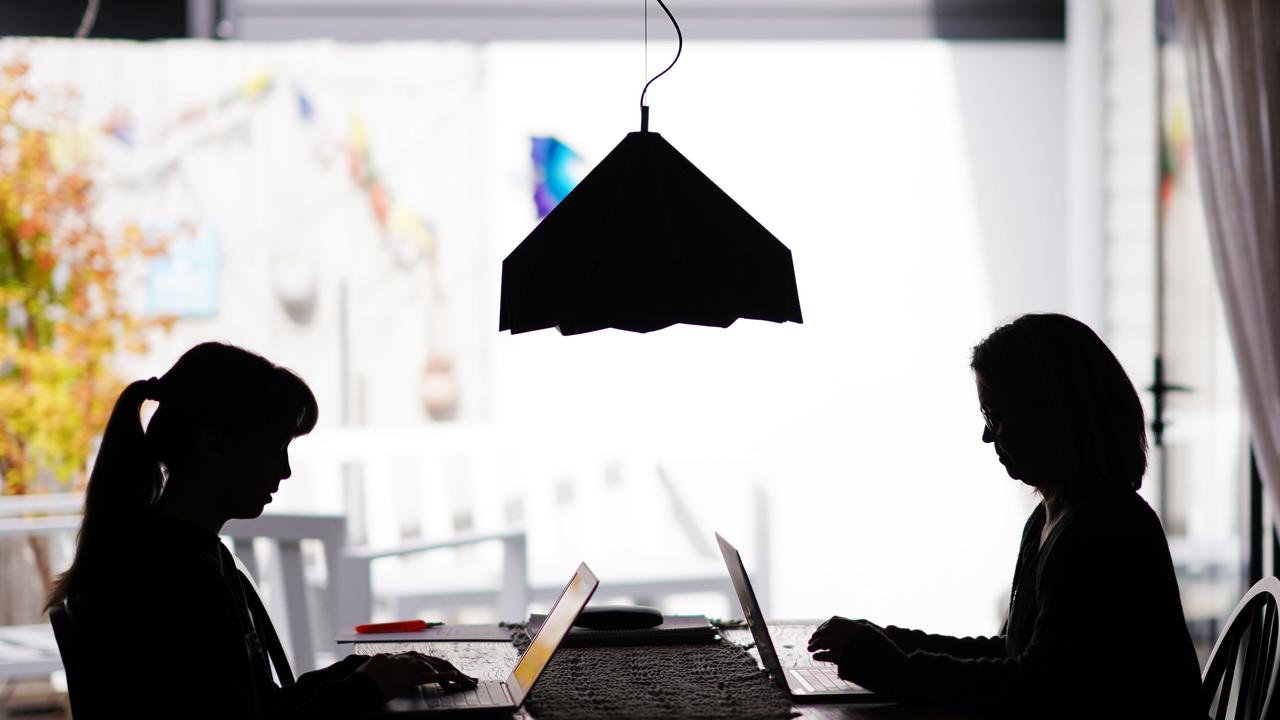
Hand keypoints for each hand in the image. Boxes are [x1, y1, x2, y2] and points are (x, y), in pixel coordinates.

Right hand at [357, 652, 477, 698]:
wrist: (357, 684)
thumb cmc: (367, 678)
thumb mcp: (381, 668)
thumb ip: (392, 665)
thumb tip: (396, 666)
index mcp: (405, 655)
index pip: (431, 661)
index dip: (446, 668)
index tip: (458, 675)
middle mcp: (409, 657)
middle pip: (438, 662)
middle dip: (456, 671)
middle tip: (469, 679)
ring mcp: (409, 666)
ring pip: (438, 667)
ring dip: (454, 675)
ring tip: (466, 682)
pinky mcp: (408, 677)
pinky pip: (430, 676)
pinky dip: (444, 677)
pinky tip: (454, 679)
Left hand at [808, 616, 906, 690]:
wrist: (900, 671)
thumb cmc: (891, 658)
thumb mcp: (879, 640)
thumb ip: (864, 636)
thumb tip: (850, 636)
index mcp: (862, 627)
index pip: (836, 621)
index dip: (825, 626)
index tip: (819, 632)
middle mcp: (856, 633)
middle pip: (828, 630)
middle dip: (818, 635)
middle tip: (811, 641)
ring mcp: (852, 645)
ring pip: (826, 640)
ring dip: (816, 643)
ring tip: (810, 648)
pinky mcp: (849, 658)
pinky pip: (829, 654)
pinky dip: (821, 654)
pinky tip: (816, 656)